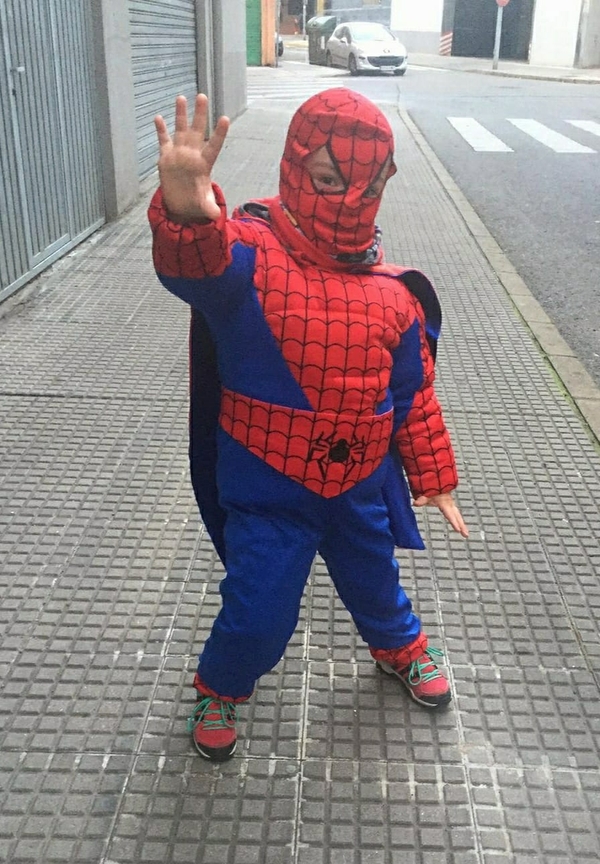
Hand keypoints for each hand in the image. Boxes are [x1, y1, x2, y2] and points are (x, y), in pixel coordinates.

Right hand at [154, 94, 229, 222]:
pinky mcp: (167, 156)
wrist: (182, 202)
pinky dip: (161, 130)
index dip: (219, 133)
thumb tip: (215, 216)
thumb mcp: (203, 206)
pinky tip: (158, 118)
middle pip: (197, 131)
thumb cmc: (196, 201)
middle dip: (200, 114)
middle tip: (202, 96)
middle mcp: (192, 154)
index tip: (225, 118)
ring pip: (181, 130)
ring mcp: (179, 153)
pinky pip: (164, 140)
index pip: (214, 146)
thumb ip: (209, 208)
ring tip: (181, 97)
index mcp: (204, 164)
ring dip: (181, 114)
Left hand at [413, 492, 468, 537]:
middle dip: (461, 525)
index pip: (449, 514)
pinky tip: (460, 526)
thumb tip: (415, 503)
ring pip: (458, 515)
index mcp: (444, 503)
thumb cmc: (431, 488)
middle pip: (457, 516)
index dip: (454, 522)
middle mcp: (450, 504)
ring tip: (465, 534)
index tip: (458, 530)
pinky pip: (456, 514)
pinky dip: (459, 520)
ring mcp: (451, 504)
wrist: (437, 480)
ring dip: (462, 524)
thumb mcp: (426, 494)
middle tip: (466, 535)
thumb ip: (421, 500)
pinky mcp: (450, 504)